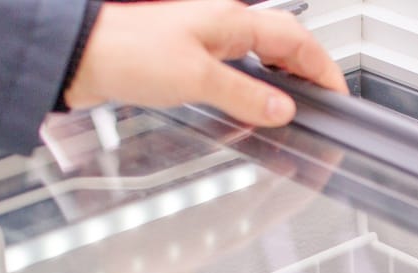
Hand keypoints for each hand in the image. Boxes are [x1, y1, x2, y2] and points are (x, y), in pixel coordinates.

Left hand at [64, 0, 348, 124]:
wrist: (80, 55)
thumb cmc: (127, 52)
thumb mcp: (196, 79)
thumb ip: (245, 96)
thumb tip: (282, 109)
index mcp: (230, 19)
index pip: (296, 40)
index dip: (323, 68)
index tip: (337, 93)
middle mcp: (219, 23)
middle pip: (280, 41)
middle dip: (306, 69)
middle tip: (321, 100)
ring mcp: (201, 37)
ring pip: (257, 52)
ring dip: (279, 76)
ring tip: (291, 104)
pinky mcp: (183, 55)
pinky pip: (232, 65)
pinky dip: (251, 84)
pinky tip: (246, 101)